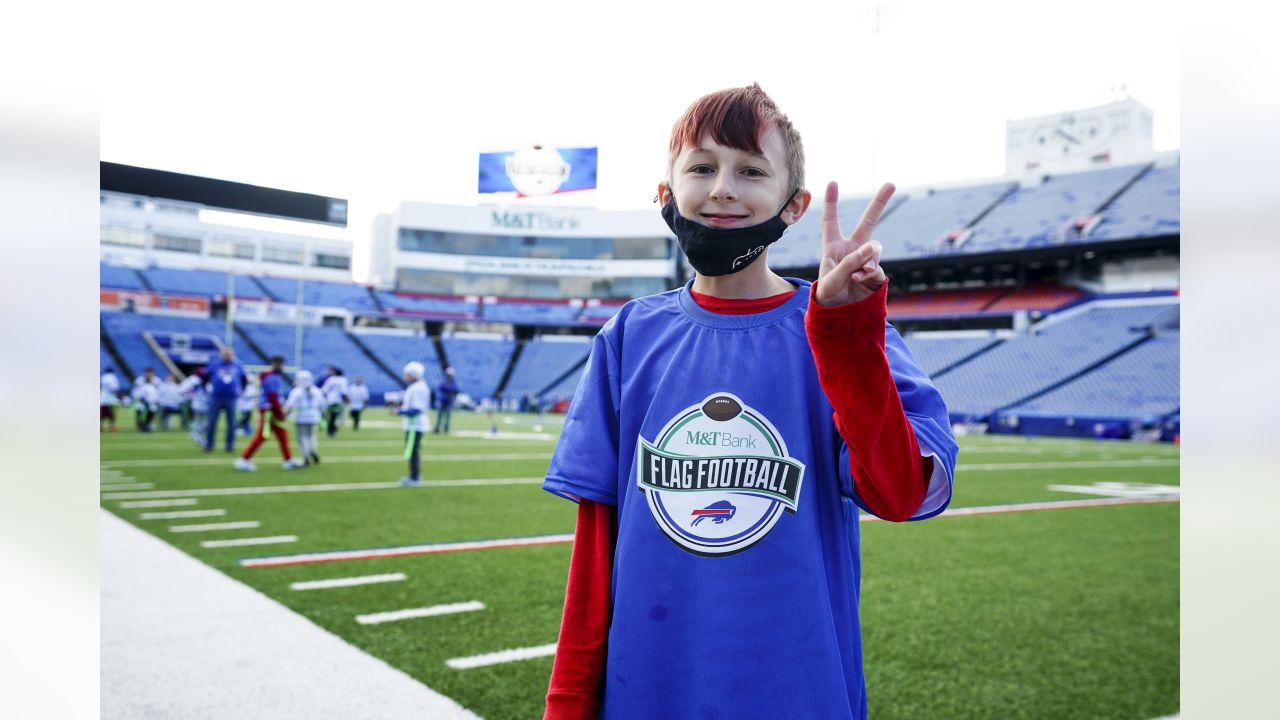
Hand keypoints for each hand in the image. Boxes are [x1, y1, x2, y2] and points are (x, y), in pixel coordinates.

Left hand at [815, 181, 893, 306]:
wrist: (838, 315)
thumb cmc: (827, 295)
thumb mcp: (832, 278)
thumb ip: (850, 261)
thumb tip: (871, 247)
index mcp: (833, 246)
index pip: (831, 220)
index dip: (832, 202)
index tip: (833, 182)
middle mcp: (851, 249)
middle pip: (867, 222)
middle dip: (879, 203)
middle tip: (891, 184)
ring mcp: (865, 260)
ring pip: (875, 248)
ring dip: (868, 258)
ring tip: (857, 273)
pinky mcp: (875, 273)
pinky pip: (877, 267)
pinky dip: (869, 273)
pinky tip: (859, 280)